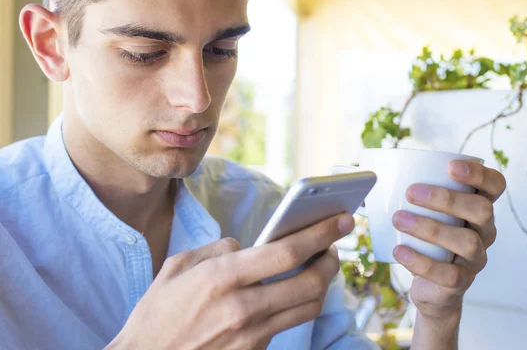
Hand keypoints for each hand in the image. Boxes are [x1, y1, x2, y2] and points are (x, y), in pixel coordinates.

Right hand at [106, 213, 354, 349]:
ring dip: (323, 283)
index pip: (287, 252)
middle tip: (335, 245)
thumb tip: (248, 246)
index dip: (321, 233)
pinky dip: (299, 304)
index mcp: (222, 277)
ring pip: (309, 306)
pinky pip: (288, 324)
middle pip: (310, 281)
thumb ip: (217, 250)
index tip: (340, 219)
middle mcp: (243, 307)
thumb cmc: (157, 315)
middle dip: (332, 259)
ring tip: (321, 266)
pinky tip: (294, 291)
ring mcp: (252, 335)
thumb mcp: (176, 268)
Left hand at [392, 160, 505, 319]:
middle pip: (482, 210)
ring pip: (467, 242)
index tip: (450, 167)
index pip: (495, 185)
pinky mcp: (461, 282)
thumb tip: (366, 182)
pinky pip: (448, 274)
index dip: (479, 174)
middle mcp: (485, 232)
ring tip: (398, 220)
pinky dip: (421, 261)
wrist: (431, 287)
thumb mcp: (424, 214)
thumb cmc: (426, 239)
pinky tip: (399, 251)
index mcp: (478, 207)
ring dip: (430, 228)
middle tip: (411, 192)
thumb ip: (406, 195)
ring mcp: (476, 258)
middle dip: (447, 199)